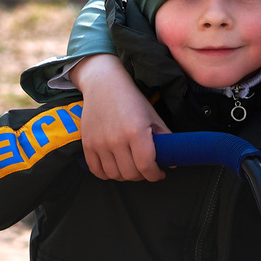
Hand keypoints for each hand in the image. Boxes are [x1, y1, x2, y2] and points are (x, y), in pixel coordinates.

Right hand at [73, 56, 165, 181]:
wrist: (103, 84)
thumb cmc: (131, 99)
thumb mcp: (152, 116)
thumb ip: (164, 139)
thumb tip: (172, 162)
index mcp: (136, 132)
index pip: (146, 166)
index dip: (155, 175)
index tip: (159, 173)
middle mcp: (116, 140)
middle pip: (131, 174)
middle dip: (142, 175)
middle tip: (146, 169)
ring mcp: (99, 143)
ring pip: (114, 175)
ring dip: (125, 176)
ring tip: (131, 167)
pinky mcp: (87, 144)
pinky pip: (97, 170)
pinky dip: (107, 174)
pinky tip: (115, 167)